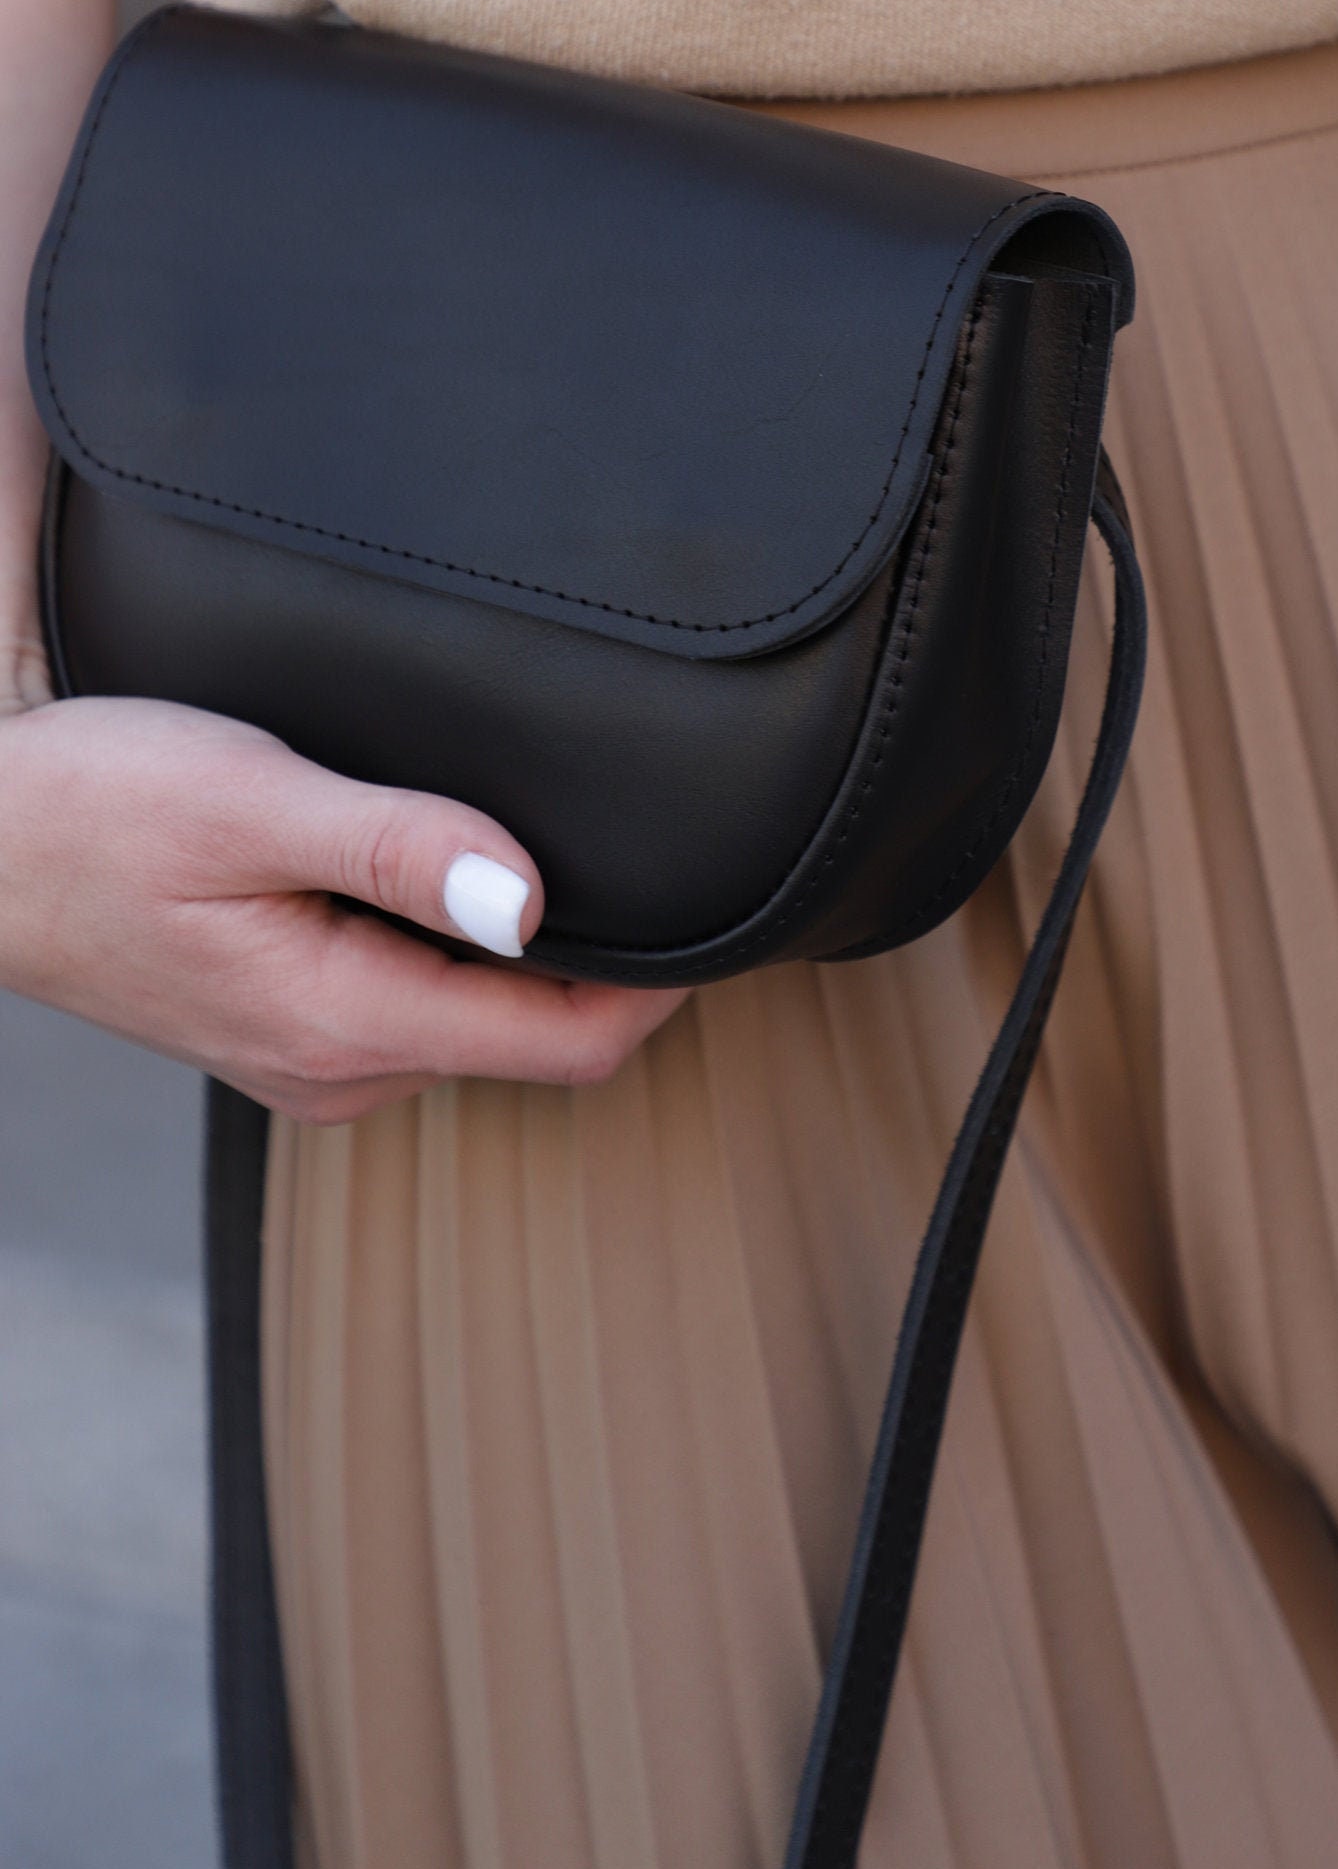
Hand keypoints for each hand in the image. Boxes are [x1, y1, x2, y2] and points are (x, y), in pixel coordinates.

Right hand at [0, 692, 687, 1121]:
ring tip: (537, 848)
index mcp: (346, 1022)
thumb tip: (524, 898)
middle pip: (539, 1040)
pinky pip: (421, 1004)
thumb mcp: (250, 800)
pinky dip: (459, 949)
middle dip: (606, 959)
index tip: (718, 906)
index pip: (570, 1047)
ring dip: (524, 951)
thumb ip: (395, 847)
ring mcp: (315, 1058)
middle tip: (645, 850)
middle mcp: (342, 1068)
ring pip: (480, 1020)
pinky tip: (443, 873)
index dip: (663, 982)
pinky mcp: (293, 1026)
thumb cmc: (89, 812)